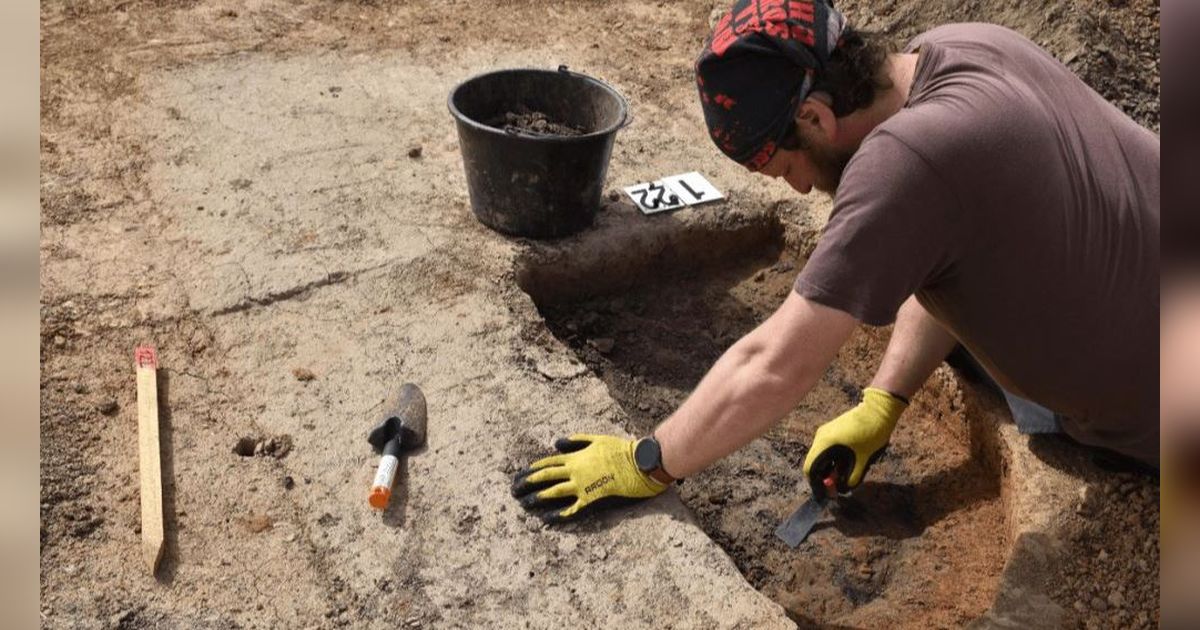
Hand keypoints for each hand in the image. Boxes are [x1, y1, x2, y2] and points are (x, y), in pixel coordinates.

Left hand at [511, 434, 666, 523]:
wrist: (640, 462)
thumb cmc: (621, 449)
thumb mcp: (596, 439)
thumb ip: (575, 442)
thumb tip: (555, 444)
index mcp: (575, 456)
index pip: (548, 463)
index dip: (532, 469)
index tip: (519, 475)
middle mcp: (575, 470)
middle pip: (545, 477)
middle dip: (527, 484)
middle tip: (513, 490)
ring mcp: (582, 485)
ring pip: (554, 492)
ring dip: (537, 498)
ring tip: (523, 504)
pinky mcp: (592, 499)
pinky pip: (571, 508)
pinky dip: (558, 514)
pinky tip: (545, 519)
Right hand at [803, 387, 907, 492]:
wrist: (878, 409)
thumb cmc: (871, 433)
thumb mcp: (863, 460)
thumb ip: (852, 477)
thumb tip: (844, 489)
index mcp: (825, 444)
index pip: (810, 469)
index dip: (815, 484)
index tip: (824, 495)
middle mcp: (820, 438)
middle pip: (814, 463)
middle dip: (823, 478)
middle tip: (836, 488)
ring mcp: (825, 432)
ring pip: (821, 457)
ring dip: (829, 469)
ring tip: (844, 476)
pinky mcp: (832, 430)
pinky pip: (826, 449)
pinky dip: (832, 460)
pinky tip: (846, 464)